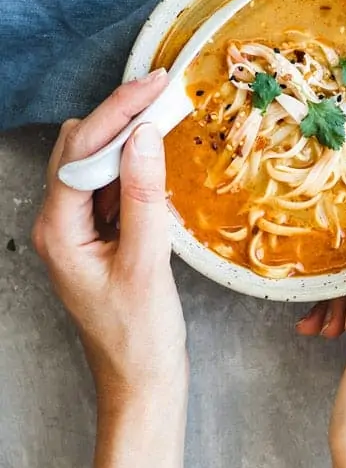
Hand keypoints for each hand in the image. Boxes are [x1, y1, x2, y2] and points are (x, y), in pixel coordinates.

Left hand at [32, 70, 187, 408]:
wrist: (142, 381)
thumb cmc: (140, 336)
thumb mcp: (147, 264)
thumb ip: (143, 196)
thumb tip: (144, 135)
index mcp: (59, 230)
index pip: (82, 150)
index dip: (118, 112)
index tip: (155, 85)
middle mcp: (59, 223)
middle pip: (81, 147)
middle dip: (120, 116)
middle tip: (164, 94)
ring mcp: (77, 228)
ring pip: (95, 161)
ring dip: (127, 137)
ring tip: (164, 117)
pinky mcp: (98, 234)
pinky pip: (109, 184)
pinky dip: (132, 164)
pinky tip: (156, 160)